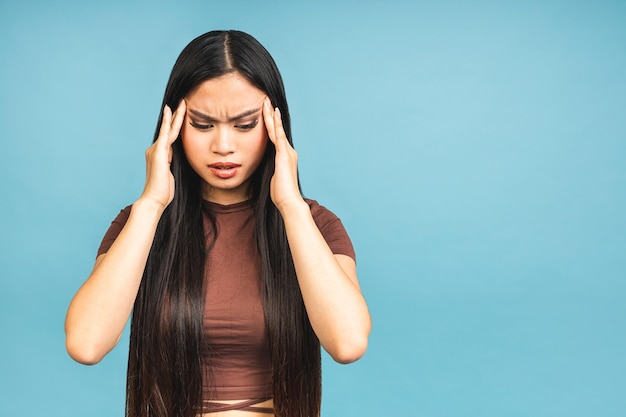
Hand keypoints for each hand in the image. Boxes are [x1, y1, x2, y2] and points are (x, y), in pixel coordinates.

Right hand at [140, 100, 185, 209]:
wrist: (154, 200)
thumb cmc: (163, 192)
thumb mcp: (172, 175)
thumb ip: (173, 165)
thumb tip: (176, 158)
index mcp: (160, 156)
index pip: (170, 137)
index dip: (175, 125)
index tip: (182, 114)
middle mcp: (155, 150)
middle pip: (168, 130)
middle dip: (176, 116)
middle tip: (183, 102)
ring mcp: (156, 150)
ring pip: (168, 129)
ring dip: (176, 116)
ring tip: (183, 103)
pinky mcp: (158, 153)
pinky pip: (165, 134)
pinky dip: (168, 122)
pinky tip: (171, 111)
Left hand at [262, 97, 303, 212]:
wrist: (289, 201)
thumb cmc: (280, 194)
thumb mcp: (273, 179)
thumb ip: (271, 170)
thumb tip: (267, 171)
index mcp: (284, 157)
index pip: (275, 136)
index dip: (270, 124)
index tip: (264, 112)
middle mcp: (288, 151)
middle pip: (277, 129)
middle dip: (270, 114)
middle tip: (265, 100)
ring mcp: (287, 152)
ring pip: (277, 129)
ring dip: (271, 115)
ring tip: (266, 101)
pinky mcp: (284, 154)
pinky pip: (279, 135)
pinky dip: (276, 124)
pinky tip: (273, 113)